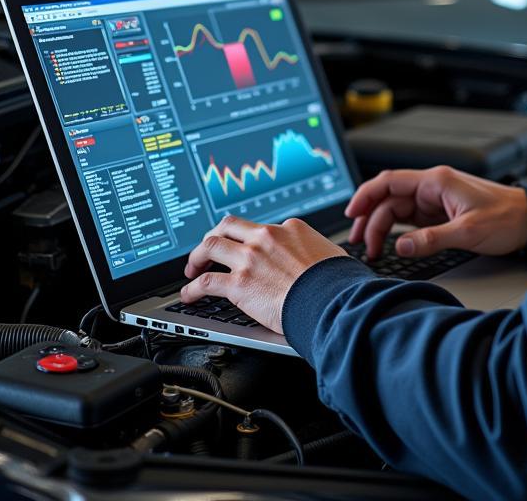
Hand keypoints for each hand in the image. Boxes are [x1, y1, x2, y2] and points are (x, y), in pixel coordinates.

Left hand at [181, 214, 345, 332]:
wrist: (332, 300)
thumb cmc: (336, 281)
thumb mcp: (329, 253)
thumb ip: (313, 251)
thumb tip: (316, 258)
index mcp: (289, 228)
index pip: (260, 227)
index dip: (249, 239)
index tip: (244, 248)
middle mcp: (266, 238)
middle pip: (228, 226)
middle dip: (214, 235)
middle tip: (208, 249)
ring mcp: (250, 258)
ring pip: (210, 246)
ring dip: (197, 257)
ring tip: (192, 269)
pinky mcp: (239, 283)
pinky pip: (206, 282)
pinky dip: (192, 288)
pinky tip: (189, 295)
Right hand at [345, 165, 526, 259]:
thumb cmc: (505, 218)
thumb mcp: (468, 231)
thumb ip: (432, 239)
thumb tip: (400, 246)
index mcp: (436, 181)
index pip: (390, 182)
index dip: (366, 196)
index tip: (352, 214)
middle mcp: (432, 187)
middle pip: (389, 198)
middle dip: (371, 219)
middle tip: (361, 244)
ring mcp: (435, 200)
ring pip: (397, 209)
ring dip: (381, 226)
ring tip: (370, 248)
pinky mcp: (440, 214)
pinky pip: (410, 219)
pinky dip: (396, 231)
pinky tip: (388, 243)